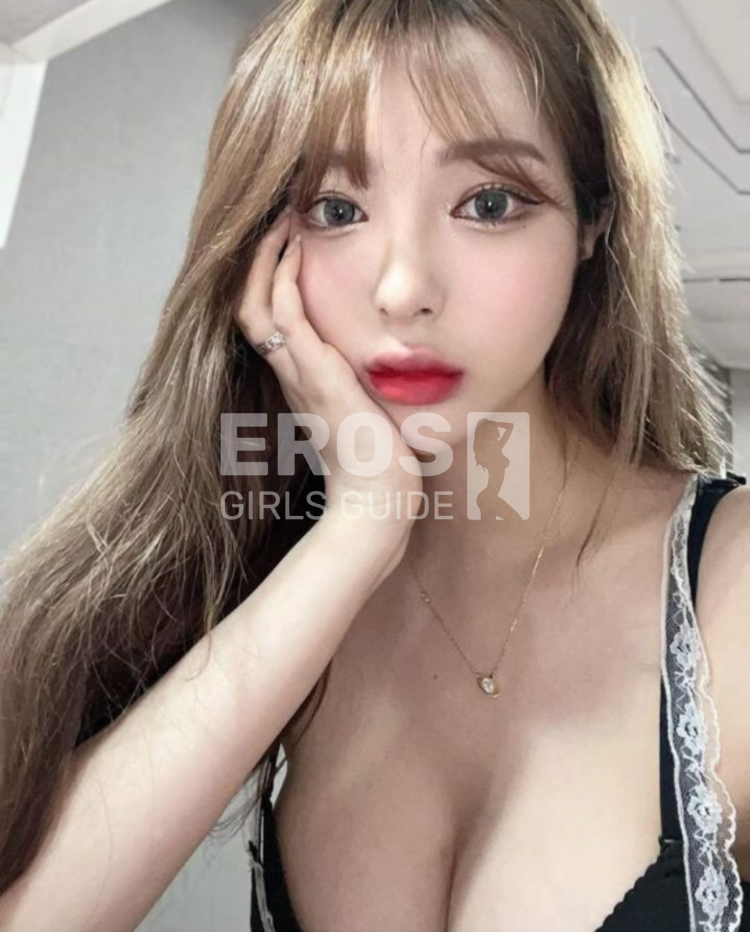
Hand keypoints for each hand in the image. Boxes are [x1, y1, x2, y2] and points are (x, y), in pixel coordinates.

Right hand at [234, 209, 423, 535]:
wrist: (377, 507)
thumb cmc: (381, 470)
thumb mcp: (370, 420)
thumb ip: (367, 393)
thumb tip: (390, 370)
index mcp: (302, 385)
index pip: (271, 323)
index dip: (270, 282)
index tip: (290, 246)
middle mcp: (291, 377)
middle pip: (250, 307)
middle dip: (258, 262)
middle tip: (276, 221)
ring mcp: (299, 377)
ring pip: (256, 305)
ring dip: (264, 259)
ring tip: (280, 220)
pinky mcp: (315, 377)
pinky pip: (285, 317)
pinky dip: (283, 279)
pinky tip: (296, 248)